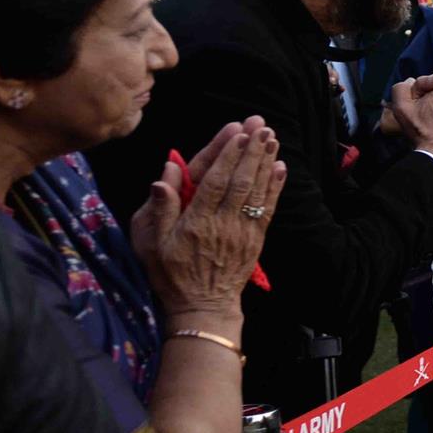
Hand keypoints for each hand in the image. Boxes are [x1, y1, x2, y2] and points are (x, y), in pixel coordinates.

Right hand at [131, 123, 286, 318]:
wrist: (203, 307)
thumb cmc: (171, 274)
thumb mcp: (151, 244)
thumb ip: (159, 209)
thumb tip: (164, 175)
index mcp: (195, 221)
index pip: (213, 181)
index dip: (226, 155)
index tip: (237, 132)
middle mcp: (222, 223)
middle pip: (240, 180)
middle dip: (251, 150)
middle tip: (261, 125)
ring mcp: (242, 231)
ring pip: (256, 191)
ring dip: (265, 162)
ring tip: (272, 138)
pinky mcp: (256, 239)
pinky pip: (268, 209)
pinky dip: (275, 187)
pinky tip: (280, 167)